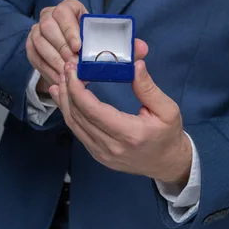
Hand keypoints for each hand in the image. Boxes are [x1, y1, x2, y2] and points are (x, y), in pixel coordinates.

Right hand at [26, 0, 148, 94]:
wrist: (76, 49)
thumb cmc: (95, 42)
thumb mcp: (110, 41)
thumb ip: (126, 45)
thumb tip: (142, 48)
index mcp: (70, 8)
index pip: (64, 12)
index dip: (70, 29)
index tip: (79, 47)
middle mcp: (49, 15)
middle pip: (48, 28)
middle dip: (61, 49)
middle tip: (74, 66)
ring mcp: (37, 30)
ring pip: (38, 42)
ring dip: (53, 60)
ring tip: (67, 74)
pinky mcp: (31, 45)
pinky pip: (33, 56)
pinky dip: (45, 69)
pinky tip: (58, 79)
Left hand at [49, 56, 191, 184]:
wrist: (167, 164)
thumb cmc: (168, 135)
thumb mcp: (167, 109)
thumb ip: (148, 88)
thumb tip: (135, 65)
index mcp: (129, 134)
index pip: (93, 111)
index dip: (78, 90)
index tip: (73, 70)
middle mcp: (111, 146)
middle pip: (79, 116)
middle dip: (68, 90)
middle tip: (65, 69)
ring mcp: (101, 154)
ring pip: (74, 125)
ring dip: (64, 101)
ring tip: (61, 81)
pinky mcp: (97, 155)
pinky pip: (78, 132)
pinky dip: (69, 113)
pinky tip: (65, 99)